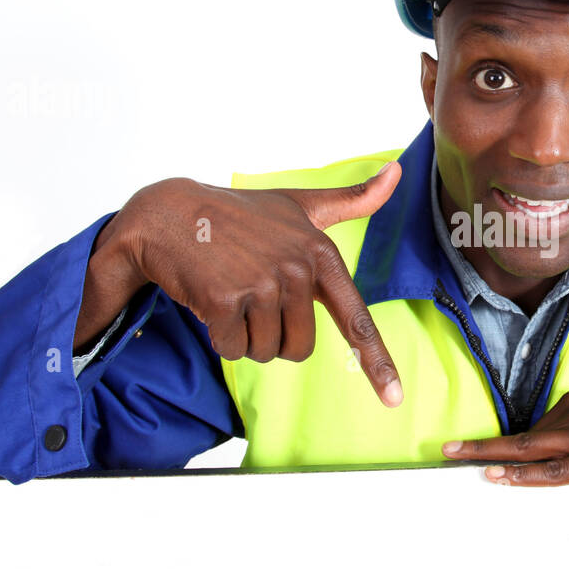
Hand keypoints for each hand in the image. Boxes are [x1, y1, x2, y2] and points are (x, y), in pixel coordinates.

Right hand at [101, 161, 404, 406]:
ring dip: (245, 336)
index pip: (355, 318)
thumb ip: (352, 199)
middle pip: (300, 348)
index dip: (376, 362)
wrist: (170, 214)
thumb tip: (399, 170)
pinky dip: (219, 336)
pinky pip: (233, 350)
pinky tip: (211, 300)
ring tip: (232, 292)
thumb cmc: (241, 214)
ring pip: (266, 351)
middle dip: (274, 337)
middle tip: (253, 297)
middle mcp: (296, 269)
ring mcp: (261, 283)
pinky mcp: (225, 299)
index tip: (394, 398)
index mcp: (321, 253)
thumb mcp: (300, 204)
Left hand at [442, 384, 568, 484]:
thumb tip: (564, 446)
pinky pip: (552, 471)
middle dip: (480, 444)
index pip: (534, 423)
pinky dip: (521, 475)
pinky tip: (499, 477)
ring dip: (491, 458)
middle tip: (446, 450)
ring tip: (458, 462)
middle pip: (520, 435)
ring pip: (528, 451)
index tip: (476, 444)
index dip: (503, 438)